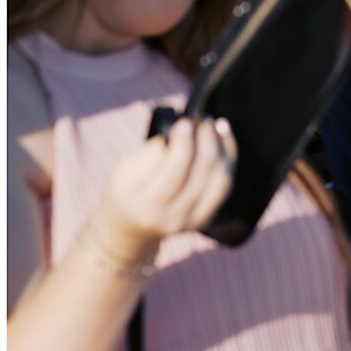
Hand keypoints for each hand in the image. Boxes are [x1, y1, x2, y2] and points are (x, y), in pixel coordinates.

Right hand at [92, 117, 237, 264]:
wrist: (129, 230)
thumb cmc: (123, 193)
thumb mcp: (124, 171)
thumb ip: (151, 153)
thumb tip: (180, 133)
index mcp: (147, 205)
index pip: (173, 173)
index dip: (183, 145)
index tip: (186, 122)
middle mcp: (172, 217)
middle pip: (202, 176)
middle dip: (206, 141)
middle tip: (203, 120)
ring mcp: (192, 221)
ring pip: (220, 181)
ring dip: (222, 149)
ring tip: (216, 126)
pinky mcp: (205, 218)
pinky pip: (224, 187)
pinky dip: (227, 161)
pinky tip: (223, 141)